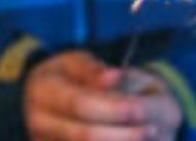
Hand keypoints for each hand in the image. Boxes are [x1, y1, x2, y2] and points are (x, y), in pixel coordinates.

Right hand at [23, 50, 182, 140]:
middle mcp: (39, 122)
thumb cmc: (68, 78)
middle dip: (125, 135)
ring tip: (151, 135)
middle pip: (85, 136)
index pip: (80, 104)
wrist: (43, 102)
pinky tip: (137, 140)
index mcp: (41, 91)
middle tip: (156, 129)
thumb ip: (94, 70)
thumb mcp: (76, 62)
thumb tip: (114, 77)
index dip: (114, 109)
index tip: (142, 108)